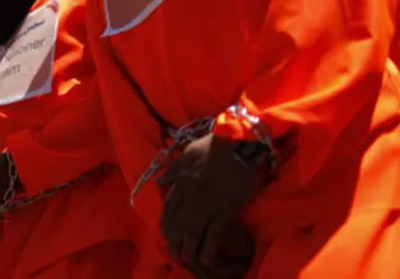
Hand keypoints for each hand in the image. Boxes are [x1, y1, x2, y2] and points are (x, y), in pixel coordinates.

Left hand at [157, 134, 268, 276]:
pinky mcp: (226, 209)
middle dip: (174, 240)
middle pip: (178, 223)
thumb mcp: (187, 153)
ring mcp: (208, 203)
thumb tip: (159, 182)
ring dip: (188, 248)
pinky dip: (208, 248)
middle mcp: (191, 195)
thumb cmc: (215, 145)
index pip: (168, 208)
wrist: (240, 142)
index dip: (166, 223)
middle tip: (175, 252)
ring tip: (187, 259)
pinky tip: (205, 258)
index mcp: (181, 180)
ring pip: (192, 231)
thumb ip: (172, 169)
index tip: (165, 234)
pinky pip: (214, 234)